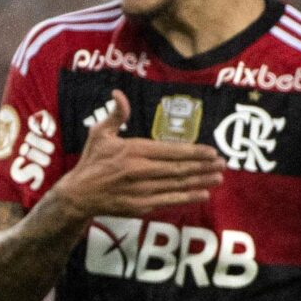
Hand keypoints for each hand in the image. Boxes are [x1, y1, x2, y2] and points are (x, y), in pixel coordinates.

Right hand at [53, 91, 220, 218]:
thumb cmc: (91, 161)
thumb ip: (116, 115)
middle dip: (203, 166)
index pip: (170, 151)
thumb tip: (119, 94)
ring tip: (218, 177)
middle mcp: (139, 171)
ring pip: (176, 185)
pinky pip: (168, 201)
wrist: (78, 195)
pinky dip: (186, 198)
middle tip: (223, 164)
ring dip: (200, 181)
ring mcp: (140, 191)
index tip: (211, 151)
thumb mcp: (100, 133)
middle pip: (178, 169)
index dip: (193, 152)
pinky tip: (203, 194)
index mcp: (133, 151)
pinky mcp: (140, 206)